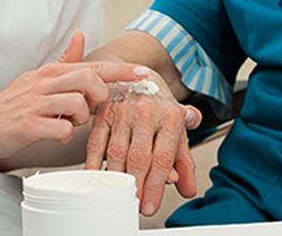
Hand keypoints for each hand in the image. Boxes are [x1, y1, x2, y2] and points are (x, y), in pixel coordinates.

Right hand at [0, 31, 148, 161]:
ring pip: (78, 105)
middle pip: (90, 80)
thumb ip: (64, 60)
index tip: (144, 74)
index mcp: (51, 72)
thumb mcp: (38, 78)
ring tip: (67, 123)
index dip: (122, 71)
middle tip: (92, 108)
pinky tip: (54, 135)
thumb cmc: (11, 104)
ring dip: (81, 119)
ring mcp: (36, 104)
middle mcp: (45, 83)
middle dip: (100, 97)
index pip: (94, 66)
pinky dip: (64, 135)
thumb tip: (80, 35)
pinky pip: (61, 129)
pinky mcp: (27, 125)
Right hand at [84, 71, 201, 215]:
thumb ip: (184, 160)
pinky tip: (97, 178)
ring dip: (117, 178)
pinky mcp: (103, 114)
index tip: (151, 204)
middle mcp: (147, 112)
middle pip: (139, 157)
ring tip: (119, 195)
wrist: (137, 76)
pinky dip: (93, 164)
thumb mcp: (178, 129)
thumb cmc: (159, 107)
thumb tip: (188, 188)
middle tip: (136, 205)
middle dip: (137, 186)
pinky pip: (96, 143)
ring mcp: (123, 112)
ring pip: (116, 152)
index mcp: (170, 117)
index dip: (157, 185)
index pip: (163, 157)